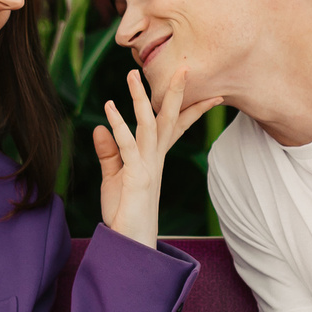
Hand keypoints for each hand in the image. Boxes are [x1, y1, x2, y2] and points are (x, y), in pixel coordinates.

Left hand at [94, 65, 219, 248]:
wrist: (131, 243)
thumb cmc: (125, 212)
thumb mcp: (114, 177)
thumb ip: (109, 151)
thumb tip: (99, 127)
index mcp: (154, 157)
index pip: (175, 126)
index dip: (191, 108)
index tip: (212, 92)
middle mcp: (155, 158)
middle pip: (168, 119)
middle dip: (176, 93)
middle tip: (183, 68)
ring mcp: (148, 166)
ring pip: (148, 125)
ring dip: (141, 99)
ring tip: (132, 74)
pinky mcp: (136, 176)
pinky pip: (127, 146)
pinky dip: (119, 125)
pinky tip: (110, 107)